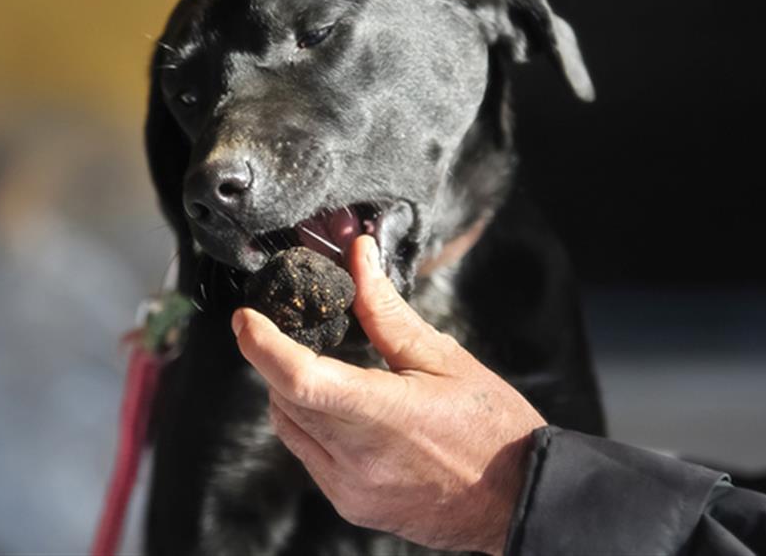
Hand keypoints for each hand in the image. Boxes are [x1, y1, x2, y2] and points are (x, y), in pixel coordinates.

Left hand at [232, 235, 545, 554]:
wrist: (520, 499)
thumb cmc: (492, 428)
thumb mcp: (443, 358)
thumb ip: (386, 311)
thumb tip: (358, 258)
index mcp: (382, 416)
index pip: (298, 378)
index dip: (261, 345)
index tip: (246, 318)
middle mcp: (357, 460)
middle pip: (285, 397)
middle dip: (279, 359)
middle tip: (294, 330)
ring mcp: (350, 489)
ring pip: (289, 428)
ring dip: (292, 392)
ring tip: (328, 369)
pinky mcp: (351, 506)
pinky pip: (308, 455)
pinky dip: (311, 424)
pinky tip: (343, 410)